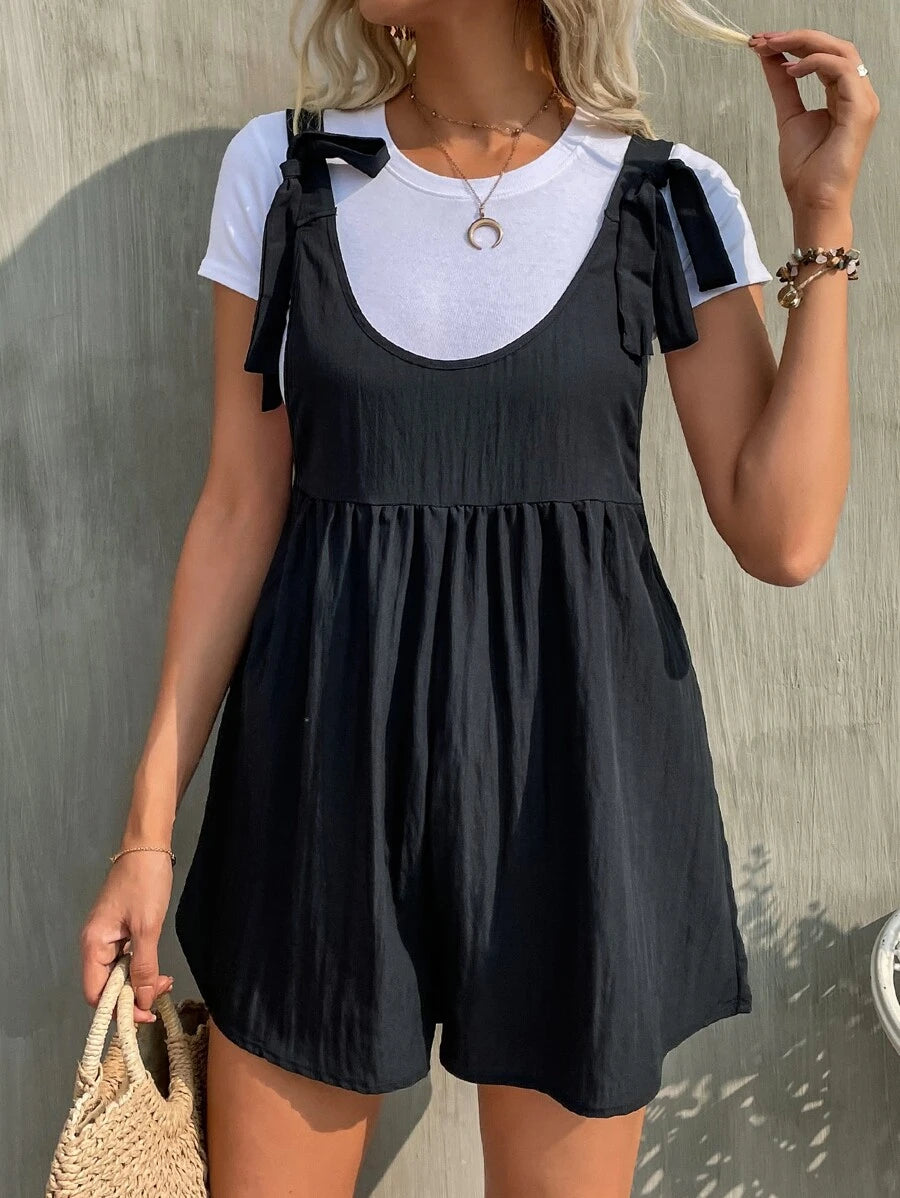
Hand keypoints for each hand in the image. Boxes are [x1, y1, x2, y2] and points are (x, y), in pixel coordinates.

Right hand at [80, 849, 174, 1023]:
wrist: (148, 846)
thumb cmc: (146, 882)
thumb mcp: (148, 927)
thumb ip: (144, 966)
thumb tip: (143, 1001)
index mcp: (94, 944)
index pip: (96, 993)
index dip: (119, 1008)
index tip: (146, 1012)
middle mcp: (95, 944)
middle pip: (107, 986)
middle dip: (133, 996)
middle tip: (162, 992)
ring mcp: (107, 936)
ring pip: (118, 973)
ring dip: (139, 982)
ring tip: (164, 981)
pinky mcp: (119, 929)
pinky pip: (124, 959)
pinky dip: (140, 967)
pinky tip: (157, 968)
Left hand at [748, 29, 879, 214]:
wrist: (813, 202)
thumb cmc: (806, 171)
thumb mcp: (788, 117)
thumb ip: (782, 86)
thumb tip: (769, 58)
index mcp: (843, 95)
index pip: (824, 55)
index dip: (794, 44)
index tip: (763, 43)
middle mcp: (857, 93)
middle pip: (834, 47)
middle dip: (796, 37)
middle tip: (764, 39)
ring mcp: (863, 100)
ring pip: (841, 51)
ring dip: (803, 44)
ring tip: (772, 48)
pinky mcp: (861, 108)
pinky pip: (842, 70)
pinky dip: (814, 63)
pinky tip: (790, 70)